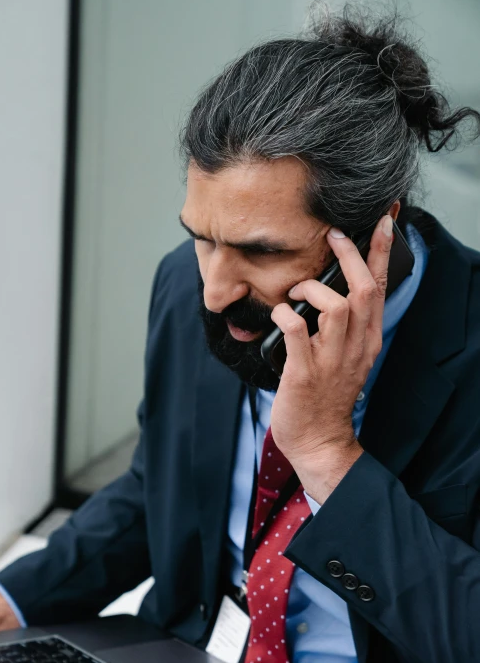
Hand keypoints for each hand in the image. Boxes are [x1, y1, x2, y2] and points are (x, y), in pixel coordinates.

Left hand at [269, 214, 392, 502]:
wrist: (319, 441)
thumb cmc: (327, 396)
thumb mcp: (347, 358)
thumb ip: (346, 328)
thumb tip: (330, 291)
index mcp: (367, 340)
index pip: (380, 289)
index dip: (381, 253)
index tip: (383, 221)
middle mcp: (355, 347)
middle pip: (363, 291)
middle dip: (350, 255)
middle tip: (332, 236)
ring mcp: (331, 360)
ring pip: (337, 307)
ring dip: (313, 289)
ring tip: (296, 289)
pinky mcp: (304, 373)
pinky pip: (297, 332)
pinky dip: (286, 315)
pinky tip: (278, 313)